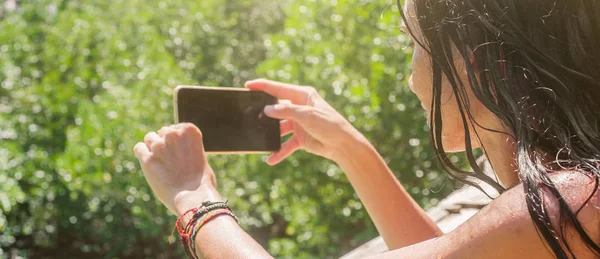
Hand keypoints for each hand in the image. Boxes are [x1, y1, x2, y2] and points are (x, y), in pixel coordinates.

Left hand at [133, 123, 220, 214]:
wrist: (193, 198)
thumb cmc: (202, 182)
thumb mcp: (200, 157)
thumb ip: (187, 147)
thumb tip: (175, 149)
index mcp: (190, 131)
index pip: (177, 127)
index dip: (177, 140)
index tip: (181, 152)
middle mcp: (174, 134)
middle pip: (162, 132)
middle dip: (165, 143)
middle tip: (171, 160)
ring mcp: (159, 146)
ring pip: (149, 138)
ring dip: (153, 148)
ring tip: (161, 163)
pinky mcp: (147, 159)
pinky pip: (138, 148)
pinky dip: (142, 154)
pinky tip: (149, 163)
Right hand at [245, 79, 364, 164]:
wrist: (343, 145)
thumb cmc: (329, 125)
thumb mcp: (307, 115)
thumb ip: (286, 111)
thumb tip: (267, 109)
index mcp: (303, 96)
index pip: (279, 89)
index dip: (263, 86)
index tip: (248, 85)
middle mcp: (299, 108)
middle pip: (276, 108)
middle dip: (264, 113)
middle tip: (249, 114)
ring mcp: (298, 123)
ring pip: (279, 128)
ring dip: (271, 135)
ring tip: (260, 138)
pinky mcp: (300, 138)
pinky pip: (285, 144)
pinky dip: (279, 151)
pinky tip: (271, 159)